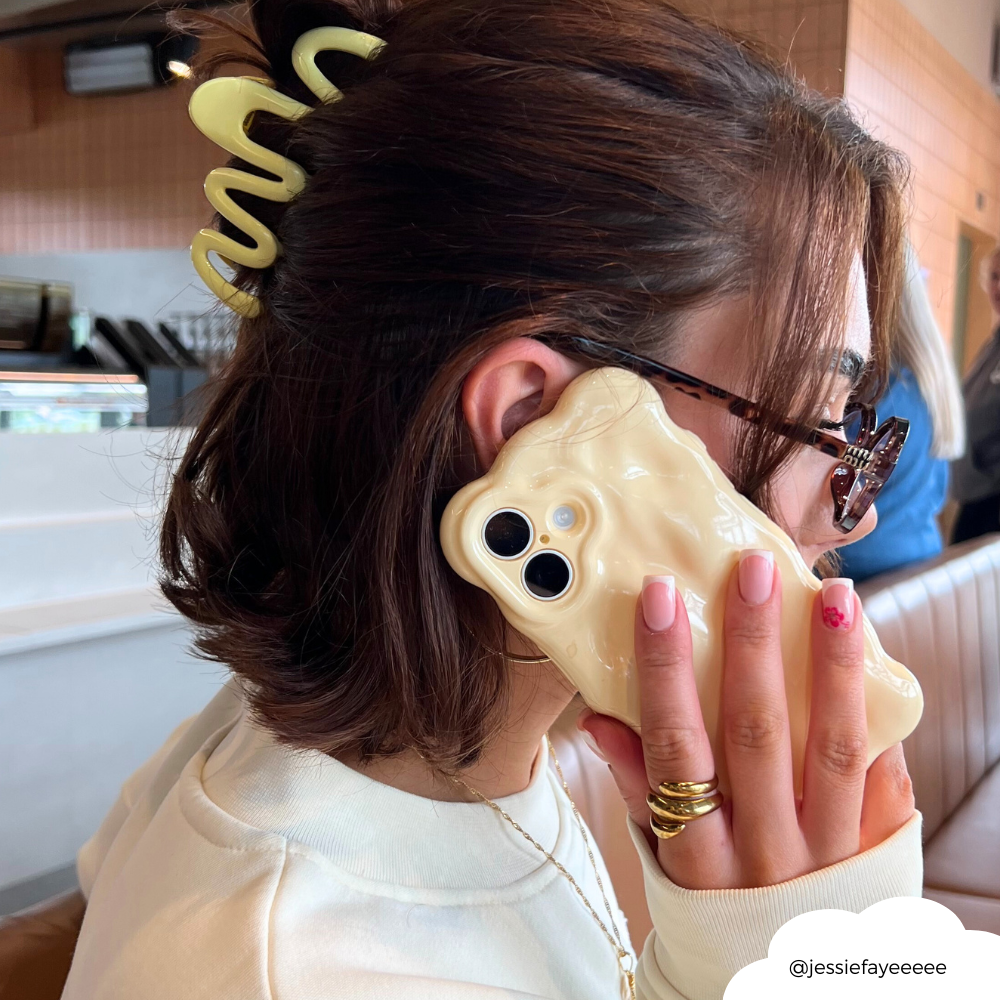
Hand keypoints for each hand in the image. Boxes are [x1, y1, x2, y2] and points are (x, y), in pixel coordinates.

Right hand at [578, 553, 914, 888]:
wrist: (784, 974)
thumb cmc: (714, 908)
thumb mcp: (661, 859)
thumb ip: (635, 787)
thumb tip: (596, 718)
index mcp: (698, 853)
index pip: (674, 744)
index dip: (664, 668)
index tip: (660, 598)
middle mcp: (763, 849)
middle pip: (755, 730)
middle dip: (753, 642)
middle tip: (753, 569)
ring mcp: (827, 851)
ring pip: (831, 744)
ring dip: (831, 663)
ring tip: (834, 595)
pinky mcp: (876, 847)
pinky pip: (883, 777)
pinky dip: (879, 716)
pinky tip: (873, 658)